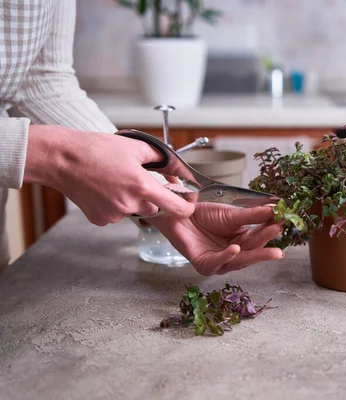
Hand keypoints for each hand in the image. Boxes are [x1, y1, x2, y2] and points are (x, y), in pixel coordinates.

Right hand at [24, 125, 194, 225]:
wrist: (61, 159)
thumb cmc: (95, 150)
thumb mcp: (135, 147)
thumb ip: (162, 159)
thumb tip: (178, 167)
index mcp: (142, 186)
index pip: (177, 208)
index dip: (186, 207)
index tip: (187, 204)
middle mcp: (130, 204)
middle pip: (154, 208)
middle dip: (151, 196)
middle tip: (136, 180)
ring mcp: (114, 214)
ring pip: (135, 210)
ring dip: (132, 200)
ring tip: (116, 181)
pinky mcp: (101, 219)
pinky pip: (117, 215)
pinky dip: (115, 205)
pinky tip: (104, 190)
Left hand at [150, 203, 284, 275]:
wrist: (179, 213)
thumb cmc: (204, 214)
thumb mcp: (232, 214)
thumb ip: (253, 215)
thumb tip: (277, 209)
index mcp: (242, 241)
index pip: (259, 236)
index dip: (271, 229)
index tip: (283, 220)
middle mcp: (233, 254)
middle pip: (252, 250)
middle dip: (267, 243)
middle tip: (280, 236)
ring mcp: (220, 262)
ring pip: (240, 260)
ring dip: (255, 254)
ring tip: (270, 250)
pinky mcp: (205, 265)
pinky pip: (218, 262)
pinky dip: (227, 256)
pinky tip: (236, 249)